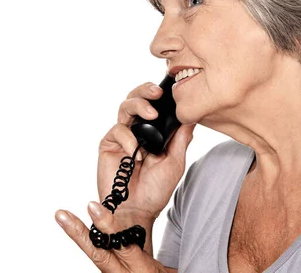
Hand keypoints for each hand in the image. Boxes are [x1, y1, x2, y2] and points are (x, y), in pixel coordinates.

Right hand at [55, 81, 194, 270]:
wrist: (138, 210)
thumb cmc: (155, 189)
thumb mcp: (175, 161)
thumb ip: (181, 139)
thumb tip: (192, 117)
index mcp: (152, 131)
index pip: (153, 104)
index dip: (158, 94)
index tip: (171, 90)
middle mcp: (136, 130)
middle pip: (135, 98)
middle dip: (145, 90)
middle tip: (157, 92)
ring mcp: (122, 137)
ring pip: (124, 107)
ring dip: (138, 105)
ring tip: (151, 114)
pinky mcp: (108, 145)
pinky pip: (117, 130)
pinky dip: (128, 139)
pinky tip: (136, 153)